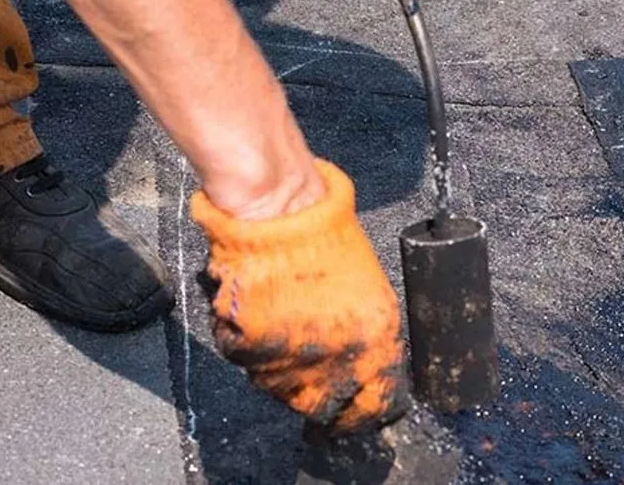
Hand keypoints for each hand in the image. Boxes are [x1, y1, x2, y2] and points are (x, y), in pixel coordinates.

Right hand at [191, 158, 409, 433]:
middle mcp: (336, 356)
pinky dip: (249, 350)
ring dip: (282, 374)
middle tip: (309, 373)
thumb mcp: (369, 288)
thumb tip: (367, 369)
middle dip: (318, 396)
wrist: (279, 211)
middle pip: (323, 406)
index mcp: (375, 339)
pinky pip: (248, 365)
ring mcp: (289, 356)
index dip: (364, 411)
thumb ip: (369, 335)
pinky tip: (258, 320)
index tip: (355, 413)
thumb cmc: (325, 237)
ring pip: (282, 392)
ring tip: (281, 334)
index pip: (374, 403)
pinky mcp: (248, 347)